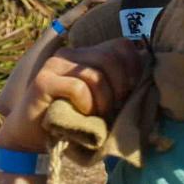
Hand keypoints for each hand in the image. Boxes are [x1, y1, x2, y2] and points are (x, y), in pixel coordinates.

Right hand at [0, 40, 144, 152]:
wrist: (35, 138)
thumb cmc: (76, 119)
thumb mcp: (104, 98)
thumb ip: (120, 83)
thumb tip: (149, 73)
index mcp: (86, 54)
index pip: (122, 45)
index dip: (134, 68)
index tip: (130, 91)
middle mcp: (69, 54)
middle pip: (111, 58)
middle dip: (120, 87)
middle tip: (113, 108)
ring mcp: (54, 65)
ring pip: (95, 74)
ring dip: (104, 101)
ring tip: (98, 115)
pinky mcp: (42, 81)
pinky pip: (78, 88)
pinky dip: (87, 106)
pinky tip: (81, 114)